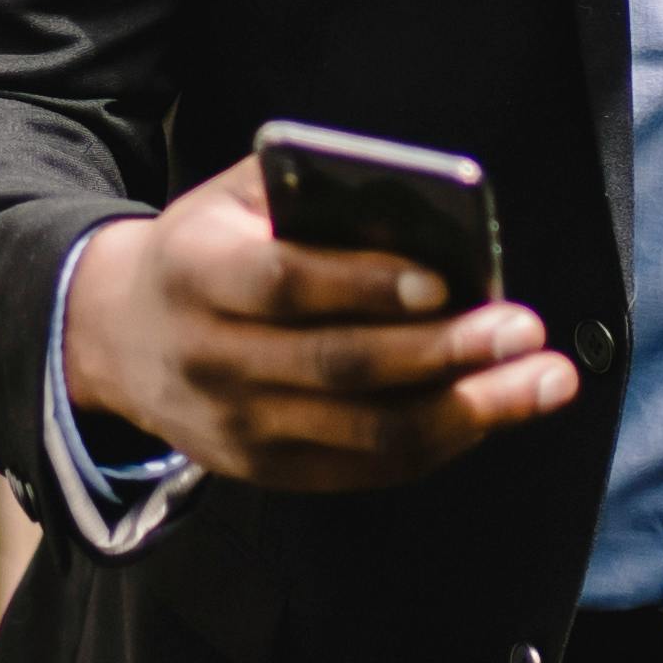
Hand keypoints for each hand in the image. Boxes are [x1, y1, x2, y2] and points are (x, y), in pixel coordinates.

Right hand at [63, 152, 581, 491]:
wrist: (119, 337)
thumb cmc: (205, 249)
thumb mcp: (233, 200)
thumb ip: (310, 192)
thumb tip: (423, 207)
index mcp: (195, 273)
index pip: (284, 285)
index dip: (363, 284)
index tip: (444, 280)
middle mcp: (211, 358)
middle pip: (340, 366)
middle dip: (444, 351)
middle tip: (524, 328)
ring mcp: (239, 427)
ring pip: (367, 430)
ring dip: (468, 409)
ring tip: (543, 380)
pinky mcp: (267, 470)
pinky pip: (368, 466)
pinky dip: (439, 441)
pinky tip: (492, 410)